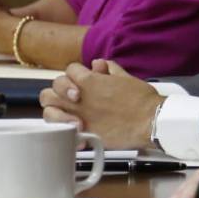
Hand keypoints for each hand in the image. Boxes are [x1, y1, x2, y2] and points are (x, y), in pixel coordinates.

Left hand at [40, 60, 162, 148]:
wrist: (149, 121)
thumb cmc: (141, 100)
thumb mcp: (126, 77)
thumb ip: (110, 69)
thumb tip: (100, 64)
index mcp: (88, 81)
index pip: (70, 70)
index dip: (77, 75)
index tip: (84, 81)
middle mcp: (78, 98)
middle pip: (50, 91)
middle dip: (57, 93)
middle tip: (70, 98)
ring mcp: (77, 116)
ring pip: (49, 112)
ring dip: (56, 112)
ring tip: (68, 115)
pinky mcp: (82, 134)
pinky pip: (62, 133)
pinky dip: (66, 133)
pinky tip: (77, 133)